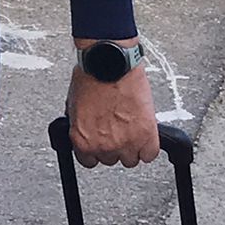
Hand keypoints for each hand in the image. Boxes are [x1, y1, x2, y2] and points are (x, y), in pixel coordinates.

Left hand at [66, 41, 159, 168]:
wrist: (109, 63)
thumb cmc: (91, 77)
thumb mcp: (74, 106)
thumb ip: (82, 126)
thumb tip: (87, 132)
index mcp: (82, 140)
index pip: (89, 161)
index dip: (96, 150)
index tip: (101, 144)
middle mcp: (103, 145)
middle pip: (111, 160)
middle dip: (114, 145)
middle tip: (116, 129)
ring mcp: (125, 143)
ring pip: (131, 160)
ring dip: (132, 147)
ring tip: (130, 129)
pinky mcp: (146, 135)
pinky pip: (150, 154)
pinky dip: (149, 147)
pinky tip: (145, 136)